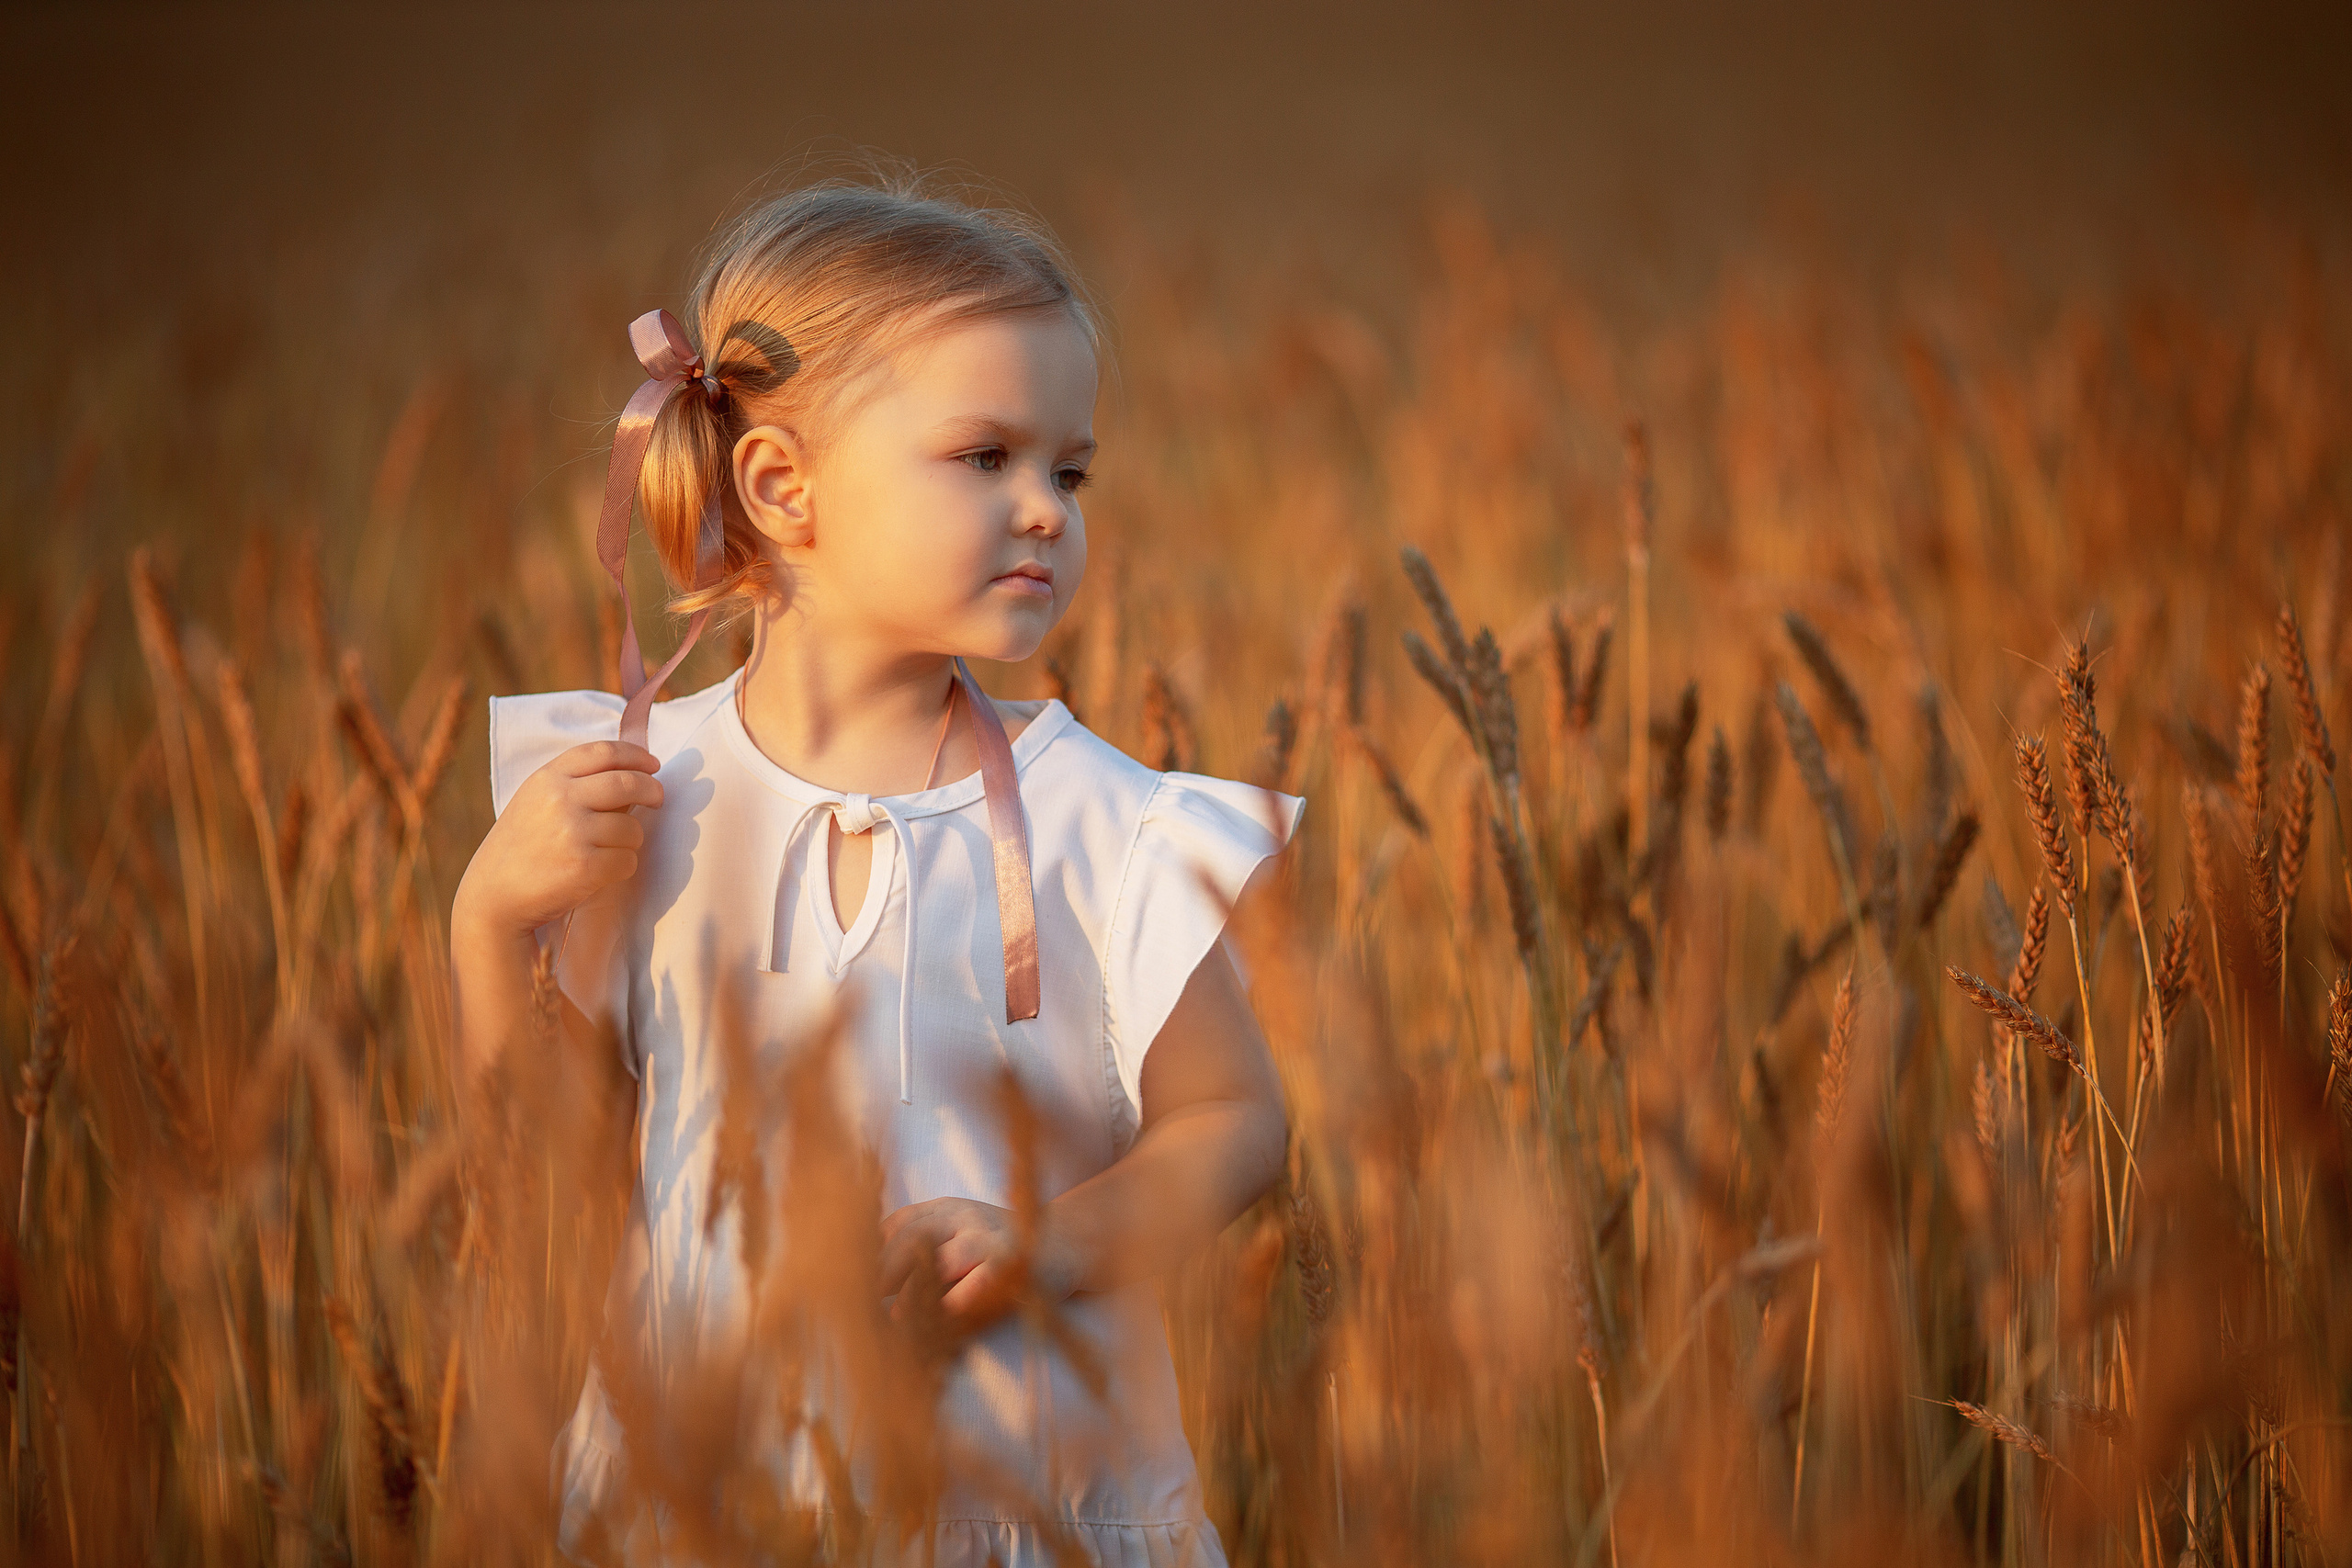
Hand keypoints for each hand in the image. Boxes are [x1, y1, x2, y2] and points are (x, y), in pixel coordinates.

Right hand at [454, 741, 663, 935]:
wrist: (493, 895)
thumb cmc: (522, 847)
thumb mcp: (537, 801)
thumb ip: (576, 784)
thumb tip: (634, 776)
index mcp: (548, 778)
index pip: (603, 752)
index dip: (635, 755)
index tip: (652, 764)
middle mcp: (560, 799)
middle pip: (628, 783)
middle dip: (652, 790)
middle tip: (658, 798)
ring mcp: (573, 832)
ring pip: (632, 828)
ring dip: (630, 840)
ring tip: (607, 850)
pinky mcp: (585, 866)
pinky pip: (628, 860)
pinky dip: (622, 867)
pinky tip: (601, 872)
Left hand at [877, 1197, 1085, 1341]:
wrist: (1070, 1243)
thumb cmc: (1002, 1250)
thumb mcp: (958, 1239)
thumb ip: (919, 1254)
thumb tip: (867, 1286)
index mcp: (943, 1209)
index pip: (894, 1225)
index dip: (868, 1255)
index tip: (847, 1285)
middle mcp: (964, 1215)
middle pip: (912, 1239)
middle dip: (883, 1274)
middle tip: (860, 1307)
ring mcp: (991, 1235)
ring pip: (945, 1258)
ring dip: (917, 1292)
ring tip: (895, 1319)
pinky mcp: (1018, 1260)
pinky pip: (984, 1278)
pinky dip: (963, 1297)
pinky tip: (944, 1315)